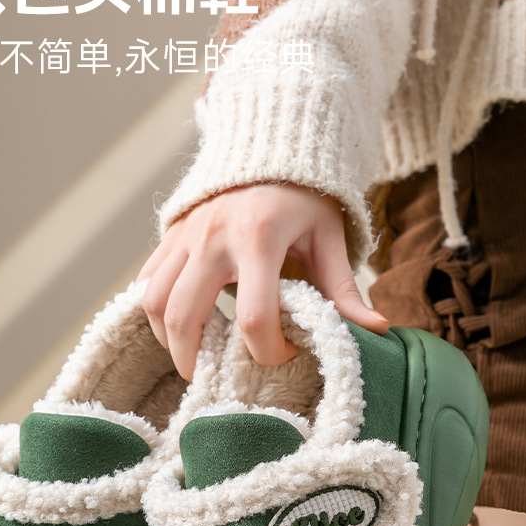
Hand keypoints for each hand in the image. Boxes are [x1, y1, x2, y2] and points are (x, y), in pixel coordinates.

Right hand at [137, 183, 388, 379]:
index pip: (255, 317)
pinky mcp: (170, 235)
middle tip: (213, 377)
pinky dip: (155, 312)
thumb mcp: (329, 240)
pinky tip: (177, 326)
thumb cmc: (305, 200)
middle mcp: (214, 236)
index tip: (288, 350)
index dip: (270, 350)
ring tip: (191, 355)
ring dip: (167, 340)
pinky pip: (146, 282)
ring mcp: (185, 235)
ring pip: (154, 302)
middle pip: (186, 317)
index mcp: (260, 238)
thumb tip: (379, 330)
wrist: (269, 148)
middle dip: (195, 359)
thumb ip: (345, 289)